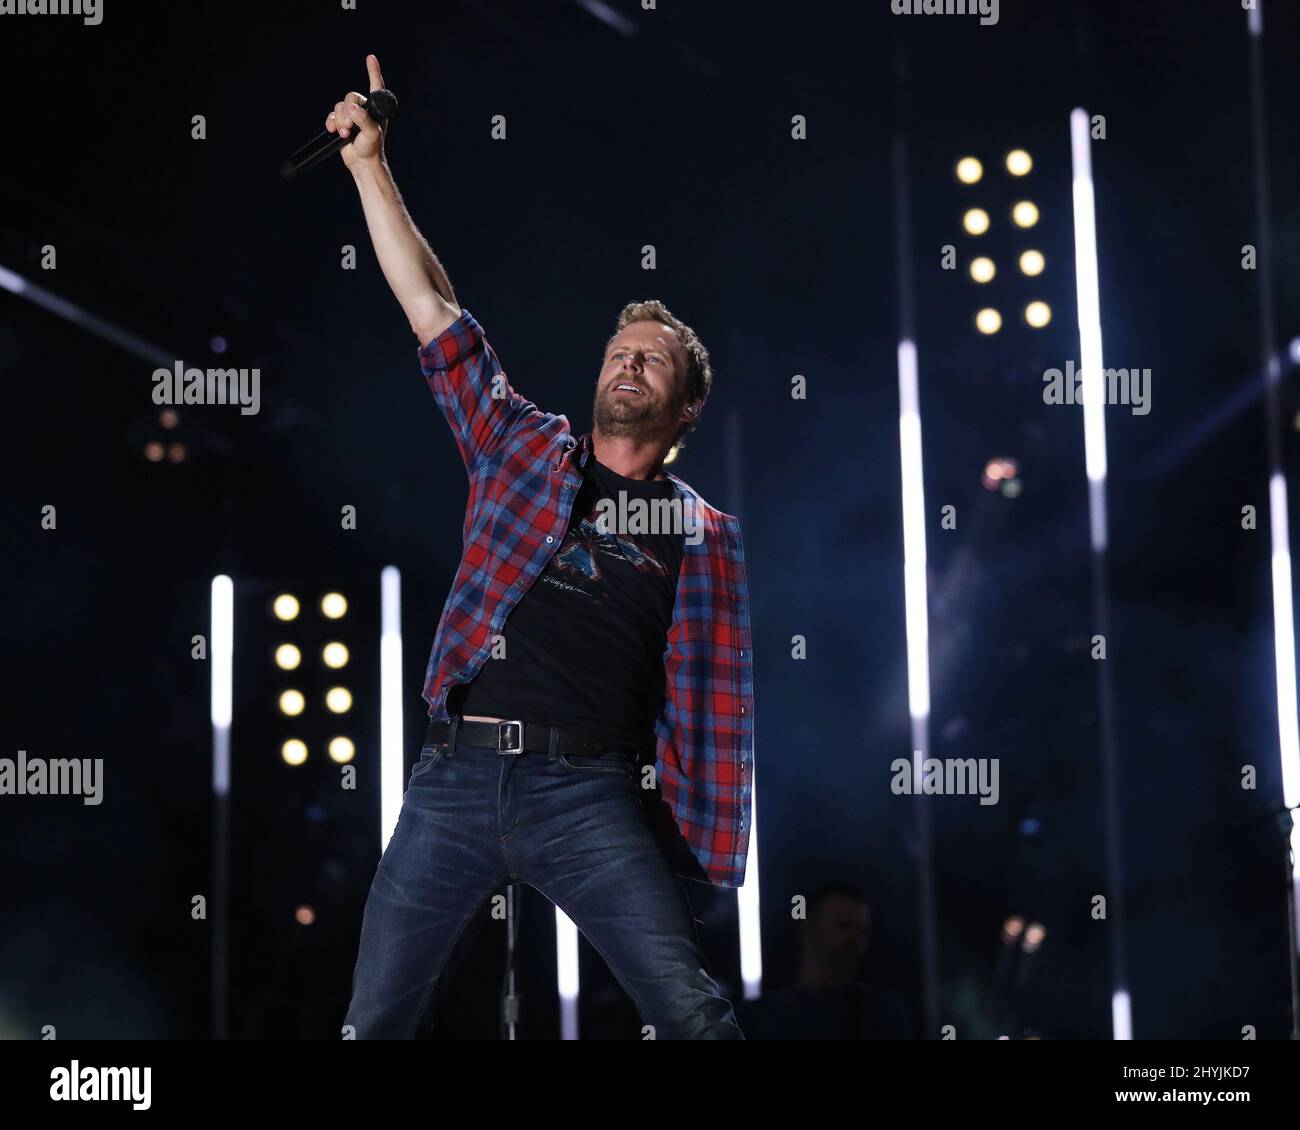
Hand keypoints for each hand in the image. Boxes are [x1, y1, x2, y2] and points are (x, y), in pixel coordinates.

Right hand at [324, 54, 389, 170]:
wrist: (361, 162)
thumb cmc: (371, 148)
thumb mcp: (371, 134)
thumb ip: (364, 120)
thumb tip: (352, 108)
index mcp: (376, 108)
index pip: (375, 86)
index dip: (373, 71)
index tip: (370, 57)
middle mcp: (364, 108)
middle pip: (350, 97)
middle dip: (347, 112)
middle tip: (350, 127)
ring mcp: (352, 115)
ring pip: (340, 107)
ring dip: (340, 120)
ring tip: (345, 134)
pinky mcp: (342, 122)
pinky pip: (332, 115)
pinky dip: (332, 123)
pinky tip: (336, 131)